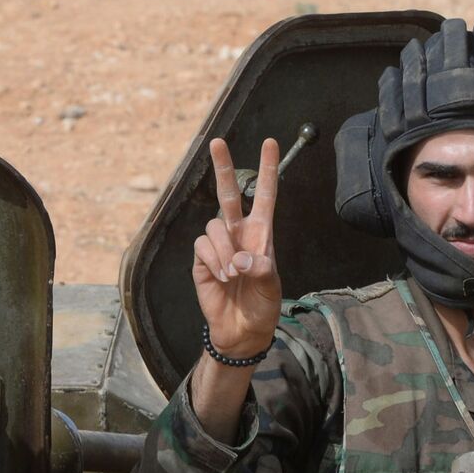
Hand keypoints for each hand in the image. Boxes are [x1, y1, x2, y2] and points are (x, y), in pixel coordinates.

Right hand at [193, 138, 283, 359]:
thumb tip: (240, 258)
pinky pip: (202, 247)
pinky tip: (221, 276)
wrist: (241, 330)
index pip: (265, 195)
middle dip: (223, 167)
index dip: (268, 169)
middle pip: (228, 193)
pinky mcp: (202, 260)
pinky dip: (212, 261)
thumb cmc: (263, 306)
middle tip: (216, 142)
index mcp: (262, 233)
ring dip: (224, 250)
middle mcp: (239, 233)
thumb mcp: (272, 288)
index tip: (270, 143)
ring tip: (233, 274)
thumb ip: (261, 270)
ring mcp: (219, 245)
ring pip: (214, 227)